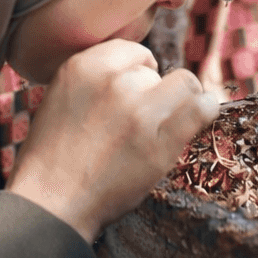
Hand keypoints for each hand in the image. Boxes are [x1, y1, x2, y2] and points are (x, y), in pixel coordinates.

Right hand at [7, 38, 224, 241]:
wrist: (51, 204)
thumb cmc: (53, 158)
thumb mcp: (62, 97)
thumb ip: (96, 78)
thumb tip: (139, 69)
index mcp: (83, 67)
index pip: (134, 52)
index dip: (137, 73)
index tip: (134, 93)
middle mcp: (113, 82)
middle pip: (156, 73)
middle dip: (152, 93)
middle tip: (138, 123)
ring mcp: (139, 112)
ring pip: (184, 84)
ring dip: (182, 100)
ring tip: (172, 120)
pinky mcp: (161, 143)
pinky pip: (201, 108)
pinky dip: (205, 110)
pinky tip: (201, 117)